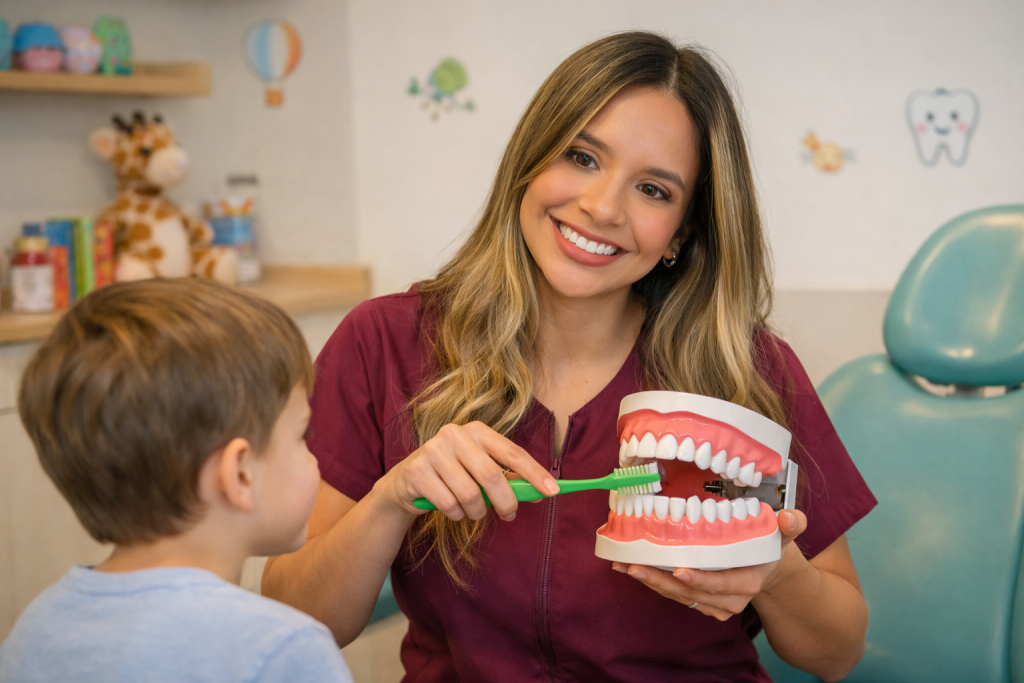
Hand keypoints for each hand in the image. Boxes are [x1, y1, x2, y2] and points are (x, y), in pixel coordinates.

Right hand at [374, 421, 559, 522]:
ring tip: (472, 511)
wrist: (407, 481)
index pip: (512, 452)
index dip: (534, 472)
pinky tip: (451, 509)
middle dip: (506, 502)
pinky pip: (449, 505)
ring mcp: (433, 451)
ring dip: (476, 512)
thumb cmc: (453, 475)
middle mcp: (454, 434)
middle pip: (491, 475)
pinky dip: (456, 515)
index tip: (553, 491)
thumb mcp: (479, 470)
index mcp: (476, 431)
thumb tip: (541, 492)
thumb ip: (507, 478)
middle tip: (510, 515)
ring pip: (470, 495)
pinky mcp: (418, 471)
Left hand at [612, 509, 807, 619]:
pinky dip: (653, 583)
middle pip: (692, 593)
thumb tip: (791, 517)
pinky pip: (675, 595)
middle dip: (662, 581)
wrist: (767, 566)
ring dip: (651, 582)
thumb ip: (791, 525)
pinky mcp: (701, 601)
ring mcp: (715, 603)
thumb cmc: (770, 544)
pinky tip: (632, 568)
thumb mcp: (784, 533)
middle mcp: (731, 598)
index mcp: (749, 581)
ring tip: (625, 566)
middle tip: (635, 566)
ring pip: (679, 596)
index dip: (701, 580)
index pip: (723, 584)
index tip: (678, 571)